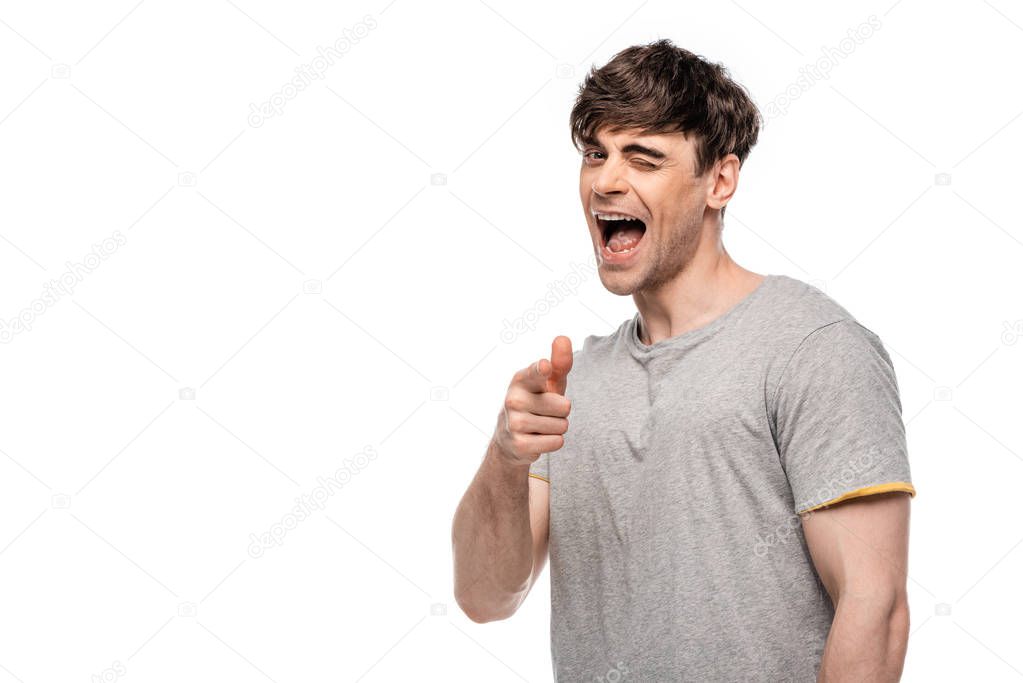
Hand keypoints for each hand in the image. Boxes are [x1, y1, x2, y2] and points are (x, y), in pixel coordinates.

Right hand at [493, 336, 573, 466]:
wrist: (511, 438)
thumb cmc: (537, 402)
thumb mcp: (549, 383)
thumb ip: (559, 362)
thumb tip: (563, 338)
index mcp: (521, 379)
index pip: (535, 373)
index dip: (541, 370)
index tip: (544, 366)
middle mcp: (514, 399)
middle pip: (564, 406)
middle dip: (562, 412)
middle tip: (546, 413)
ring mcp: (514, 423)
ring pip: (562, 426)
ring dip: (557, 428)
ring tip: (541, 426)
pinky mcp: (519, 444)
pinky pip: (557, 442)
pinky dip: (553, 442)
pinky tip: (537, 439)